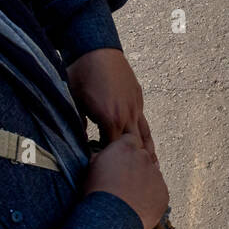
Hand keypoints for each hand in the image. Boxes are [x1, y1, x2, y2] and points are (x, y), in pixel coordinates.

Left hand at [67, 48, 156, 163]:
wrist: (95, 47)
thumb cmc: (81, 73)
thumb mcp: (73, 101)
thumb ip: (78, 125)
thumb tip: (79, 143)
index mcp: (110, 119)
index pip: (112, 150)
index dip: (109, 163)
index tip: (107, 174)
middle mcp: (127, 114)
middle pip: (135, 146)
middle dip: (137, 163)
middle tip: (141, 182)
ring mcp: (135, 105)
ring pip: (145, 134)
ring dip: (149, 151)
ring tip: (155, 167)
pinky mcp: (138, 96)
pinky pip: (143, 120)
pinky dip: (145, 134)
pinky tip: (146, 141)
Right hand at [84, 129, 167, 228]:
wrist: (110, 218)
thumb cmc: (97, 192)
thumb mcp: (91, 168)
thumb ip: (102, 156)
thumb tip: (102, 155)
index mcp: (126, 147)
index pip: (130, 140)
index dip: (125, 151)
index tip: (120, 160)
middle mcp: (144, 158)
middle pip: (143, 157)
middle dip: (136, 166)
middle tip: (124, 181)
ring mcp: (156, 175)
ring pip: (152, 175)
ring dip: (144, 182)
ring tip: (129, 197)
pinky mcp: (163, 193)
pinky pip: (158, 192)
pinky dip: (151, 198)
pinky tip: (138, 206)